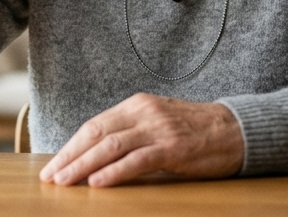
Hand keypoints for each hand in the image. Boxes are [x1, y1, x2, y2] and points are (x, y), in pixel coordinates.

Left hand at [38, 93, 243, 186]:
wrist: (236, 129)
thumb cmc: (195, 131)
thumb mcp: (157, 124)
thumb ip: (130, 134)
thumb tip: (94, 158)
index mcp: (137, 105)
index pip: (94, 125)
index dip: (71, 146)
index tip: (53, 165)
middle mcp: (144, 112)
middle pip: (97, 133)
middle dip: (70, 157)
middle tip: (51, 178)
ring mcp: (159, 129)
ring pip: (111, 146)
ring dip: (84, 165)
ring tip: (65, 182)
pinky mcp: (174, 148)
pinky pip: (138, 159)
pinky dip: (115, 171)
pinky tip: (98, 182)